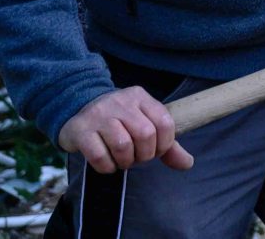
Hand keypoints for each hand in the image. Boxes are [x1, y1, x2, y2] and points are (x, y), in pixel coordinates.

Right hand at [58, 87, 194, 173]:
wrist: (77, 108)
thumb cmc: (118, 121)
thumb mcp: (144, 124)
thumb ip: (166, 144)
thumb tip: (187, 163)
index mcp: (140, 97)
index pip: (165, 123)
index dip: (164, 144)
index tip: (155, 151)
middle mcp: (121, 102)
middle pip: (146, 135)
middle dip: (144, 155)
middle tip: (136, 158)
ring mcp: (99, 114)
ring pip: (123, 145)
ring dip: (125, 161)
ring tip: (121, 160)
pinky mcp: (80, 129)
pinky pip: (99, 155)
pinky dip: (107, 167)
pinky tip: (106, 163)